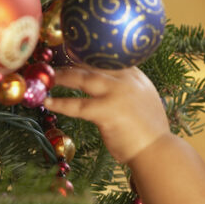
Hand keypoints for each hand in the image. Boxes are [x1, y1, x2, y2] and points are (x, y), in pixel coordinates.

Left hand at [44, 66, 170, 163]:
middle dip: (72, 61)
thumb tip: (110, 87)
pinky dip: (60, 103)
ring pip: (82, 78)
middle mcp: (126, 80)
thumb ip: (130, 89)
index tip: (75, 53)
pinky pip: (77, 105)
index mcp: (136, 76)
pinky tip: (47, 102)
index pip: (109, 58)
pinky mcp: (106, 111)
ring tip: (48, 78)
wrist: (157, 150)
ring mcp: (116, 94)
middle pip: (93, 64)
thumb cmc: (150, 132)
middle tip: (56, 62)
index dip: (89, 55)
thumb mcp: (145, 101)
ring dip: (63, 76)